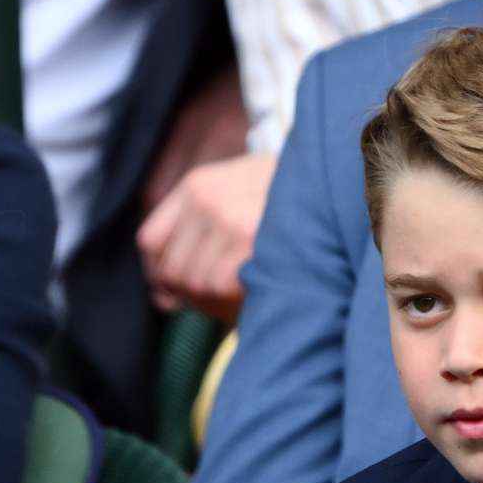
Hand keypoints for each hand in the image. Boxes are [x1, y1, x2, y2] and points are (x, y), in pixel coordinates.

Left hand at [137, 151, 276, 322]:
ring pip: (195, 284)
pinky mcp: (253, 244)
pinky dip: (232, 301)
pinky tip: (252, 290)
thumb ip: (196, 229)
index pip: (150, 241)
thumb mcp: (237, 189)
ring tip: (242, 290)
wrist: (332, 182)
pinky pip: (219, 289)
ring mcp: (230, 221)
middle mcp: (208, 200)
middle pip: (172, 269)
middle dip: (190, 292)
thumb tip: (163, 298)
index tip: (173, 290)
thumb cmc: (285, 198)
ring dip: (214, 299)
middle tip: (220, 294)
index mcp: (198, 185)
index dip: (160, 273)